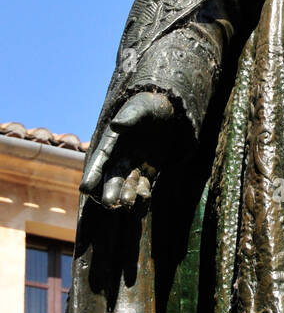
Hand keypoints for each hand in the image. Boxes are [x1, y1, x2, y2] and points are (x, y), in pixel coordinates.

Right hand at [80, 91, 178, 208]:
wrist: (169, 112)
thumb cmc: (150, 106)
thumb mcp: (141, 108)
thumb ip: (130, 118)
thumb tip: (116, 125)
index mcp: (112, 143)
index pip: (100, 161)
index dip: (92, 174)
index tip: (85, 189)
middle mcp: (120, 158)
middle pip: (112, 178)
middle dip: (109, 191)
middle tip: (109, 204)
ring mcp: (134, 166)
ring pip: (127, 186)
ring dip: (127, 196)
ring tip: (128, 205)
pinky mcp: (149, 172)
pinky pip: (144, 187)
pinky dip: (143, 196)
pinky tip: (143, 202)